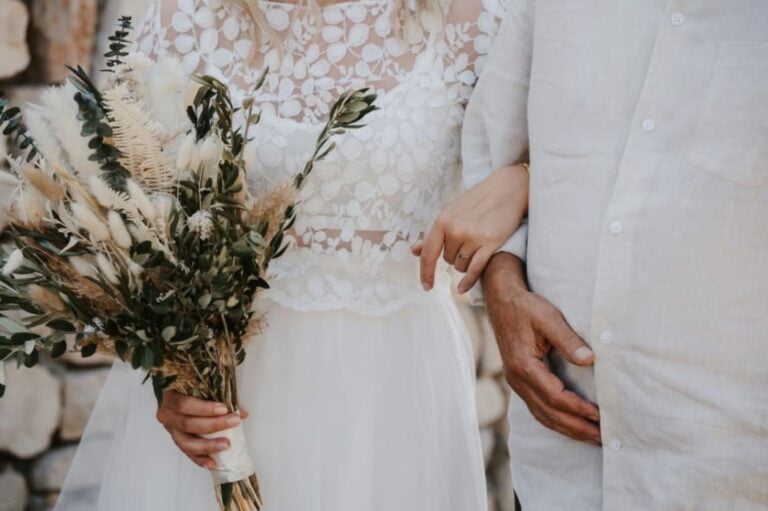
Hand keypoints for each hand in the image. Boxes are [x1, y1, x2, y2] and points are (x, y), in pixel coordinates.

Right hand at [155, 390, 248, 469]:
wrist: (180, 393)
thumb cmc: (194, 387)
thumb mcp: (204, 385)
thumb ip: (220, 394)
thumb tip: (242, 412)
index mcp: (171, 396)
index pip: (185, 404)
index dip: (204, 408)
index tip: (224, 408)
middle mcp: (167, 414)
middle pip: (188, 423)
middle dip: (213, 424)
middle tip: (234, 422)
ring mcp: (171, 430)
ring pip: (186, 442)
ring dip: (207, 445)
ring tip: (225, 445)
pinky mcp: (177, 440)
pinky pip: (187, 453)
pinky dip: (200, 459)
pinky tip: (212, 463)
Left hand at [414, 164, 528, 293]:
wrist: (507, 188)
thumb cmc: (477, 201)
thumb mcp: (451, 213)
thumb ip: (434, 234)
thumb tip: (414, 251)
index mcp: (442, 221)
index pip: (428, 253)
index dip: (425, 272)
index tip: (426, 286)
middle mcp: (455, 229)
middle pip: (447, 260)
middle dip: (454, 256)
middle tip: (467, 240)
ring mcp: (473, 236)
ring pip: (461, 265)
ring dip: (466, 262)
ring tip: (476, 245)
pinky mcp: (490, 242)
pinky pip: (475, 270)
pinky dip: (468, 282)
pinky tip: (462, 290)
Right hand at [483, 253, 600, 444]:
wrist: (501, 301)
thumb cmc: (525, 307)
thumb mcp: (548, 317)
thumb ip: (568, 340)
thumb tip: (590, 360)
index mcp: (524, 366)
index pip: (556, 397)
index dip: (579, 409)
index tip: (601, 416)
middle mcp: (517, 379)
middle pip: (549, 413)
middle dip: (577, 428)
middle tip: (603, 438)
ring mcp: (516, 383)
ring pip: (542, 415)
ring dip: (568, 429)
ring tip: (591, 437)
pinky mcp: (519, 381)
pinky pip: (538, 409)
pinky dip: (556, 421)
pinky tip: (571, 425)